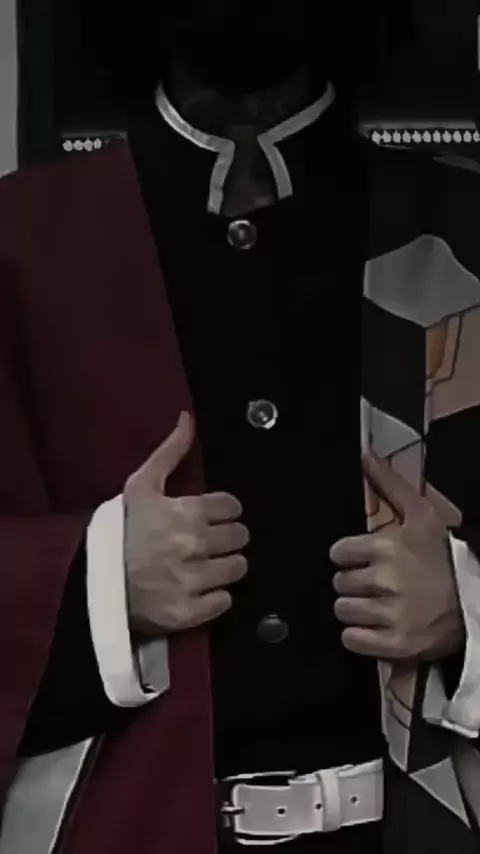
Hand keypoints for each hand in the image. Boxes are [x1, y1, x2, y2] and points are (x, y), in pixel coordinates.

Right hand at [124, 412, 248, 634]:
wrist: (90, 579)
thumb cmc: (119, 527)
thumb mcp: (141, 485)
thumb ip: (170, 452)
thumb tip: (189, 418)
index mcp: (187, 512)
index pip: (233, 506)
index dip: (224, 510)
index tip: (212, 516)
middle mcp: (195, 546)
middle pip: (240, 537)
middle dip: (228, 537)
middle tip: (209, 542)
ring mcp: (193, 581)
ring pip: (237, 569)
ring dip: (225, 566)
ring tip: (205, 565)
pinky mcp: (188, 612)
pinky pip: (223, 602)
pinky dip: (214, 597)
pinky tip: (198, 589)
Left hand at [330, 452, 463, 660]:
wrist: (476, 596)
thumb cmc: (444, 554)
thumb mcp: (421, 514)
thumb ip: (390, 483)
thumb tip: (365, 454)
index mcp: (386, 546)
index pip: (338, 553)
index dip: (348, 556)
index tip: (362, 559)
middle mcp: (385, 580)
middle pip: (340, 582)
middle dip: (353, 581)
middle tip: (373, 583)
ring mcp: (391, 614)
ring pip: (343, 610)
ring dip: (354, 608)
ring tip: (375, 604)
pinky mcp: (396, 644)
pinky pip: (352, 640)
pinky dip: (359, 635)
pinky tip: (374, 626)